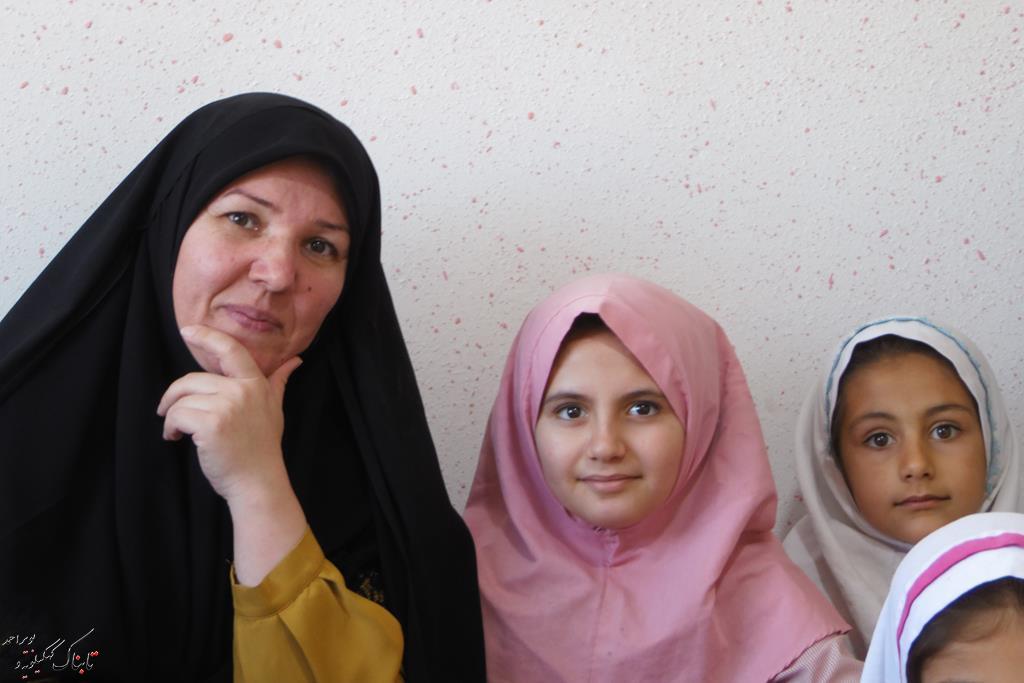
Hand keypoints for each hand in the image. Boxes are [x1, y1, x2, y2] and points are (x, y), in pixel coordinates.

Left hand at [157, 324, 300, 504]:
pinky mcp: (211, 424)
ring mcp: (227, 406)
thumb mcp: (274, 409)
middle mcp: (243, 390)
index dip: (207, 336)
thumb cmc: (262, 448)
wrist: (258, 482)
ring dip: (173, 415)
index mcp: (255, 384)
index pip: (231, 350)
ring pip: (182, 398)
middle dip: (175, 396)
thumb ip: (279, 382)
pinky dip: (171, 427)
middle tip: (169, 411)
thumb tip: (295, 360)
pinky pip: (178, 415)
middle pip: (193, 379)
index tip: (188, 330)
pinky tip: (176, 438)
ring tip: (177, 430)